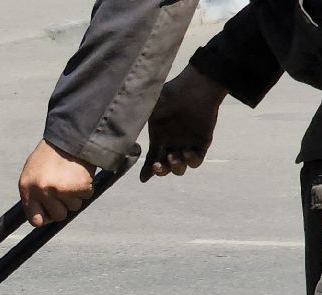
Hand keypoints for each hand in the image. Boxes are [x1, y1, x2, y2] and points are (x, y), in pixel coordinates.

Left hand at [18, 139, 95, 226]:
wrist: (70, 135)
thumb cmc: (51, 154)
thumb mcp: (34, 172)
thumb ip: (35, 193)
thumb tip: (41, 216)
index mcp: (27, 188)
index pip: (35, 220)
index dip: (46, 218)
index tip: (51, 213)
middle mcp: (42, 191)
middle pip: (58, 215)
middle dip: (64, 206)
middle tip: (65, 188)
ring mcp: (60, 190)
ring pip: (74, 206)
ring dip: (75, 195)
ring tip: (71, 175)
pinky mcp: (79, 186)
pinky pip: (86, 196)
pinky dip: (86, 186)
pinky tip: (80, 172)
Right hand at [140, 65, 227, 181]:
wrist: (193, 89)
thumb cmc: (170, 96)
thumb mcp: (148, 109)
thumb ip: (135, 122)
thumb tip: (119, 134)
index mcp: (159, 136)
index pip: (152, 158)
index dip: (148, 170)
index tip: (144, 179)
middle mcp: (172, 142)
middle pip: (166, 167)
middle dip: (161, 171)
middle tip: (159, 165)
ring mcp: (187, 143)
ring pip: (180, 167)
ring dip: (175, 167)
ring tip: (173, 156)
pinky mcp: (202, 142)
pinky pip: (196, 160)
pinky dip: (190, 161)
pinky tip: (186, 152)